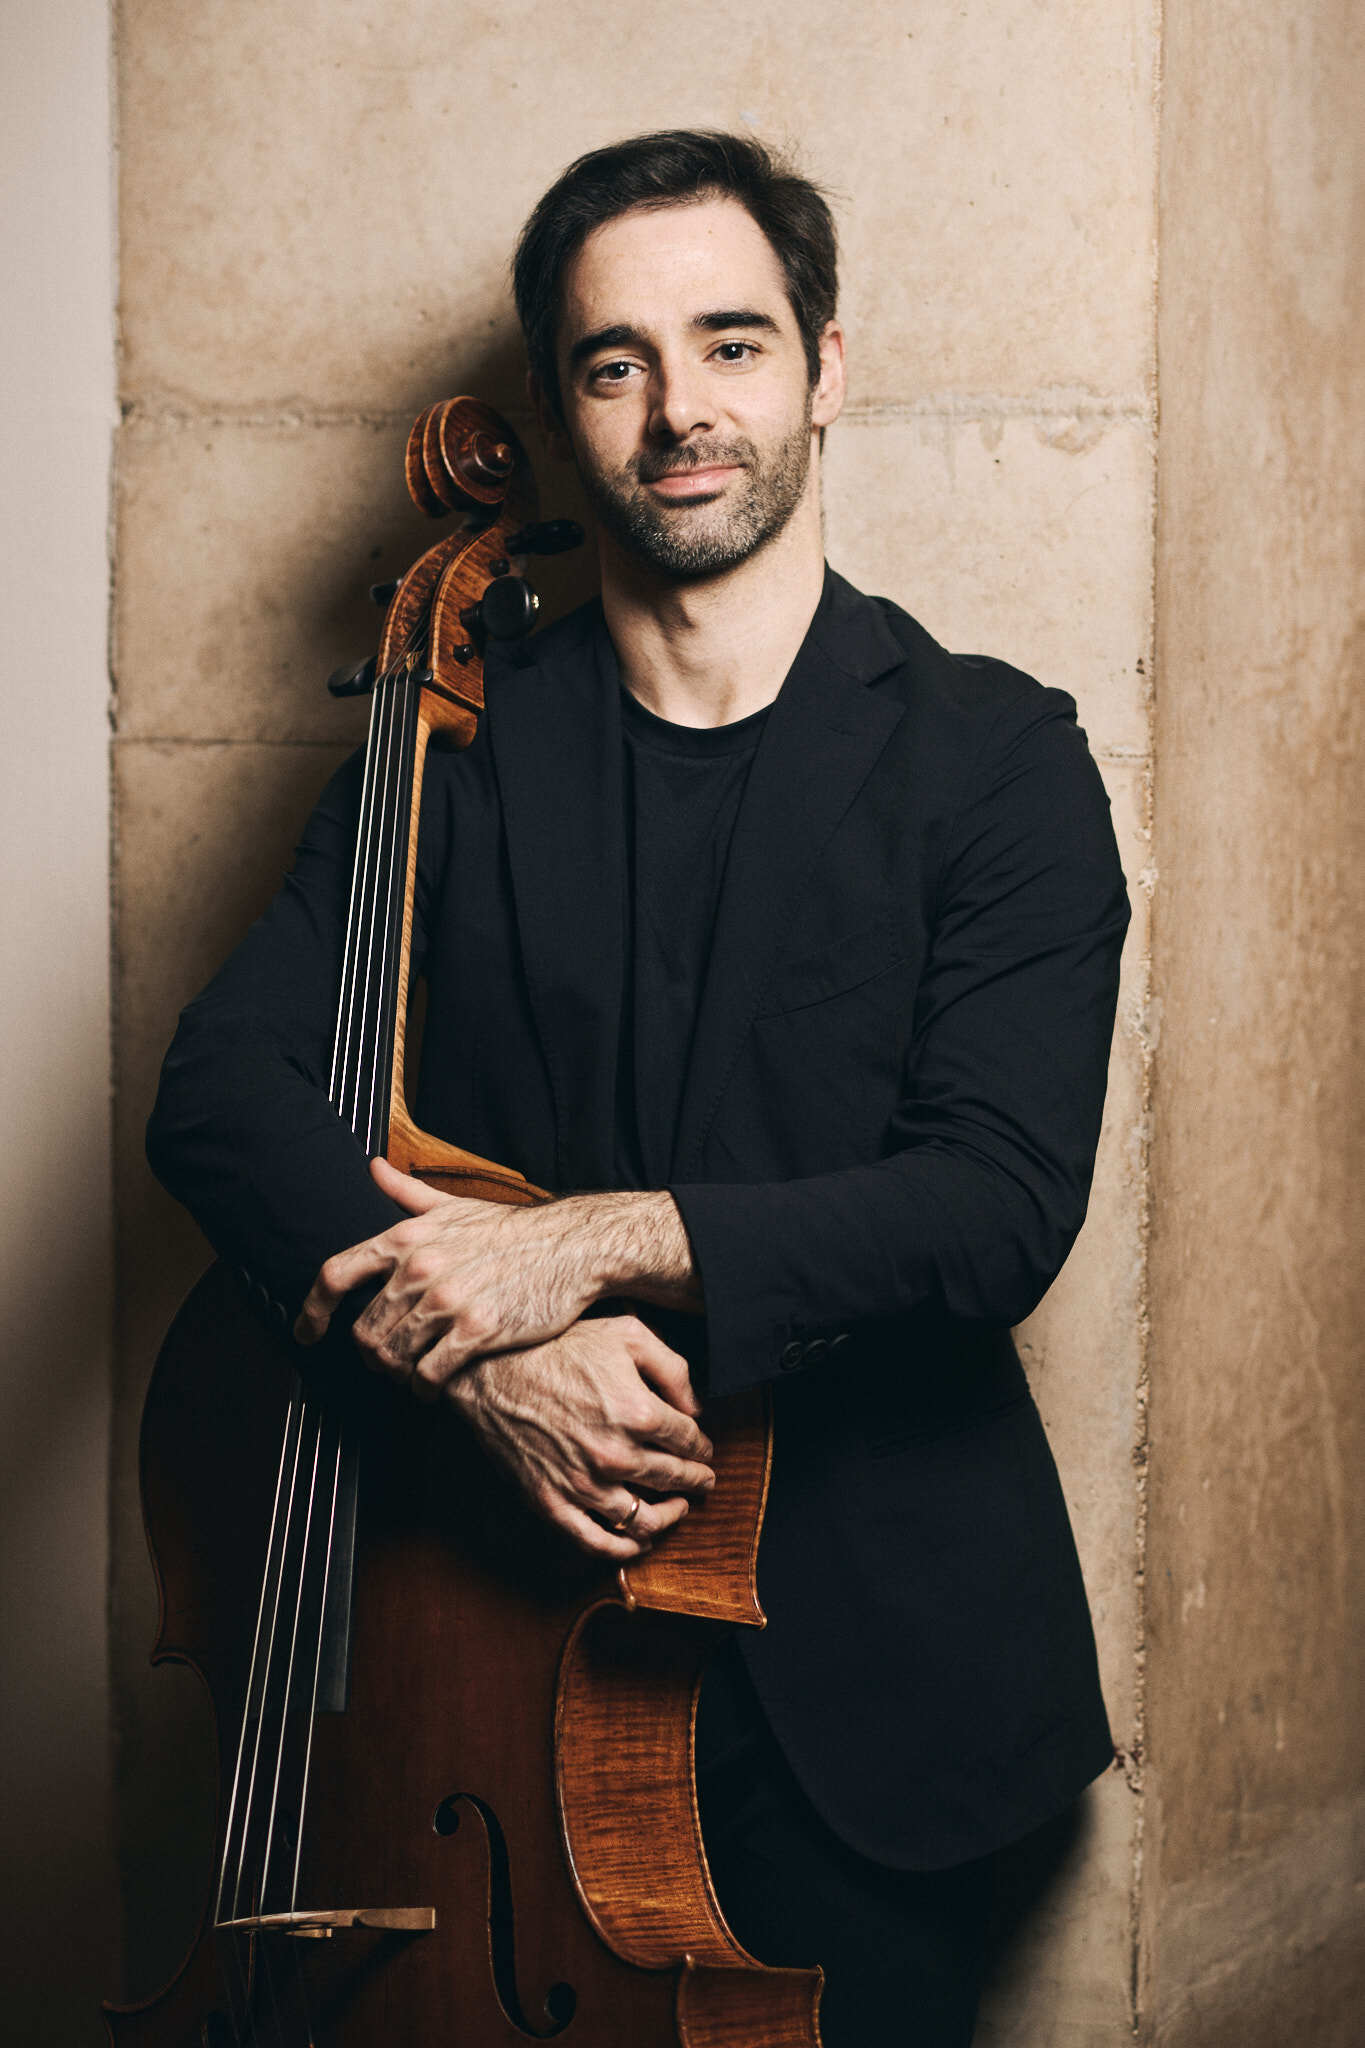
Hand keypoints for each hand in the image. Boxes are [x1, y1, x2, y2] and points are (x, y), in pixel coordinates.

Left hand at [294, 1159, 697, 1397]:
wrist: (572, 1246)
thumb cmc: (513, 1229)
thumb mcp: (455, 1205)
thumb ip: (408, 1193)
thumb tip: (372, 1168)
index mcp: (406, 1238)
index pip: (336, 1274)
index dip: (312, 1308)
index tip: (307, 1332)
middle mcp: (420, 1268)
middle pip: (363, 1328)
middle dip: (369, 1352)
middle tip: (383, 1361)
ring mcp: (448, 1300)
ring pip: (393, 1355)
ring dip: (396, 1372)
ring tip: (409, 1374)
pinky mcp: (477, 1330)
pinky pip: (429, 1373)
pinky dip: (423, 1387)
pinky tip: (432, 1386)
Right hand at [447, 1316, 714, 1558]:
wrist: (491, 1369)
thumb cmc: (559, 1346)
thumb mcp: (626, 1334)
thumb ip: (672, 1368)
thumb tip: (696, 1408)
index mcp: (638, 1412)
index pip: (690, 1441)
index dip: (702, 1446)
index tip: (703, 1448)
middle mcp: (616, 1454)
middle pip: (674, 1478)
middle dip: (696, 1480)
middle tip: (704, 1480)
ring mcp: (583, 1484)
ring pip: (644, 1519)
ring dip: (670, 1516)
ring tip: (679, 1508)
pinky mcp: (552, 1501)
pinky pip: (597, 1541)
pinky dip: (625, 1549)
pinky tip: (639, 1542)